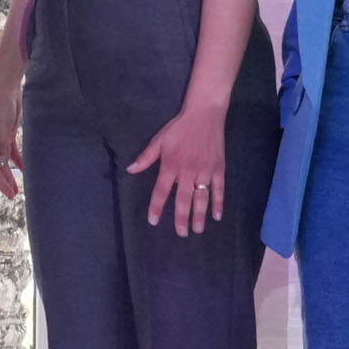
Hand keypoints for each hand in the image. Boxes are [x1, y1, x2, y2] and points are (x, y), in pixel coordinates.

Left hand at [125, 99, 229, 234]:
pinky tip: (218, 216)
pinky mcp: (218, 168)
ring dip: (199, 215)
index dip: (156, 207)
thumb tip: (130, 170)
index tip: (154, 221)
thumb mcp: (159, 140)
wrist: (204, 114)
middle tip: (181, 234)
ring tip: (198, 230)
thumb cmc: (179, 128)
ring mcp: (205, 171)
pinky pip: (219, 189)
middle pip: (183, 200)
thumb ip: (146, 157)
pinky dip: (219, 203)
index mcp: (170, 166)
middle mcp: (187, 172)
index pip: (161, 191)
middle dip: (181, 218)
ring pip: (202, 198)